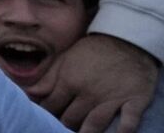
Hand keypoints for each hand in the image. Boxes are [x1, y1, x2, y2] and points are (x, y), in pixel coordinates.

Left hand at [29, 34, 159, 132]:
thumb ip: (48, 79)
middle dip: (64, 125)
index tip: (43, 120)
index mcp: (69, 82)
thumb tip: (29, 94)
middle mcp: (89, 93)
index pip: (51, 106)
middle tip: (61, 128)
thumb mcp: (66, 60)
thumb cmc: (93, 50)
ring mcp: (112, 98)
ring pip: (94, 123)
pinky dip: (124, 130)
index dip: (46, 114)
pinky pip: (130, 120)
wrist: (128, 39)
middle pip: (71, 119)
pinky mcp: (134, 100)